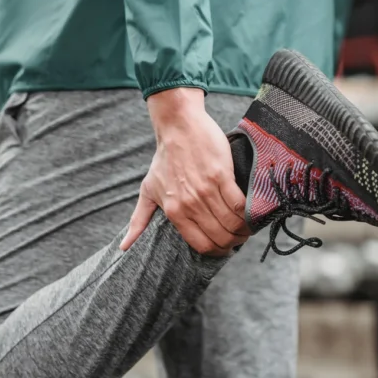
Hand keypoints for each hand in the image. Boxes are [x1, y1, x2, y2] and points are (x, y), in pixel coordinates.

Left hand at [120, 87, 248, 255]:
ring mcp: (206, 190)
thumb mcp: (147, 190)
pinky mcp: (222, 175)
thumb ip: (138, 220)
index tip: (225, 247)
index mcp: (174, 212)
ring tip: (248, 227)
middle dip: (234, 243)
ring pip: (233, 223)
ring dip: (244, 229)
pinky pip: (240, 204)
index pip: (202, 245)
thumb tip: (124, 246)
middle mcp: (190, 204)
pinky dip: (249, 212)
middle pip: (220, 237)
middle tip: (240, 238)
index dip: (217, 251)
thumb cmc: (164, 159)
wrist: (178, 127)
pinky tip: (253, 212)